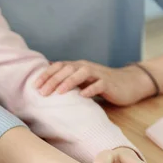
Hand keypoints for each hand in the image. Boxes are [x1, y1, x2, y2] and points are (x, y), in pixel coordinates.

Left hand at [34, 60, 155, 105]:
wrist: (128, 84)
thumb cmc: (101, 84)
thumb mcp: (82, 82)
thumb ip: (67, 81)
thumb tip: (46, 87)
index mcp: (77, 66)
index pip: (58, 66)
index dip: (46, 75)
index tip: (34, 86)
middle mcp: (86, 67)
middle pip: (67, 69)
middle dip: (53, 80)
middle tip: (42, 93)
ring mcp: (98, 74)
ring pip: (82, 73)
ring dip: (69, 82)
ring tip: (59, 93)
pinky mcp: (109, 83)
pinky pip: (99, 84)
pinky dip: (91, 89)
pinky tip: (83, 96)